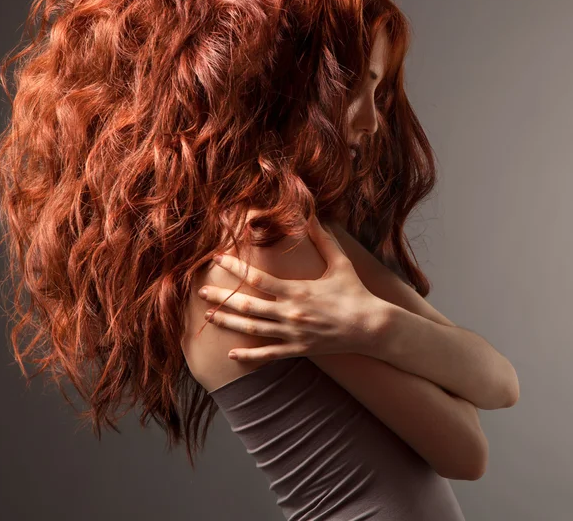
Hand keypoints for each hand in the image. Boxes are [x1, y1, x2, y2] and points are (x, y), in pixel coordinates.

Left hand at [197, 215, 392, 360]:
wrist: (372, 328)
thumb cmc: (356, 292)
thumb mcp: (340, 263)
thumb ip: (324, 239)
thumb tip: (314, 215)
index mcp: (297, 290)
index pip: (258, 278)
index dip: (235, 268)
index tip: (218, 259)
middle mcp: (291, 313)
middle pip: (247, 305)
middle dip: (221, 296)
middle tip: (200, 290)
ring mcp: (293, 334)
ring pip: (252, 330)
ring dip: (227, 323)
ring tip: (207, 316)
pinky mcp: (298, 350)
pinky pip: (268, 356)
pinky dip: (249, 357)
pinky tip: (232, 355)